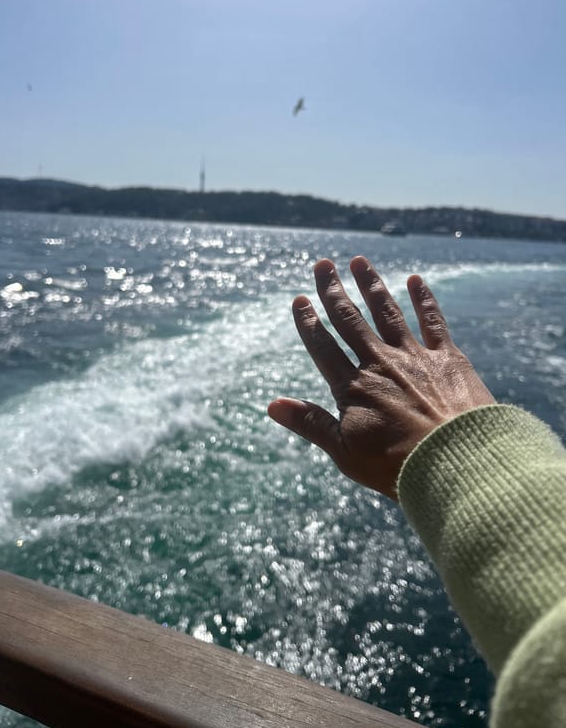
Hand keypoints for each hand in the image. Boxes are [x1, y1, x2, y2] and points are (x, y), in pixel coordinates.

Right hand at [268, 257, 494, 499]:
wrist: (455, 462)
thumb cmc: (396, 466)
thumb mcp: (345, 451)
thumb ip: (310, 423)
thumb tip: (272, 405)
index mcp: (353, 387)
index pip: (323, 347)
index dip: (309, 322)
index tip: (299, 300)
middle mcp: (380, 363)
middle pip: (351, 321)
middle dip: (334, 291)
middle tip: (323, 265)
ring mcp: (415, 357)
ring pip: (387, 313)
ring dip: (372, 286)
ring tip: (360, 261)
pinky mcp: (448, 358)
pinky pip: (433, 322)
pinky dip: (423, 300)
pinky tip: (415, 280)